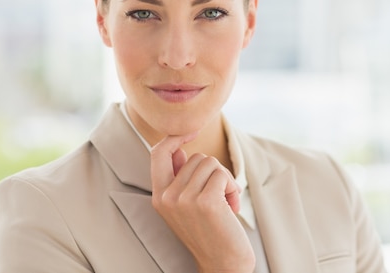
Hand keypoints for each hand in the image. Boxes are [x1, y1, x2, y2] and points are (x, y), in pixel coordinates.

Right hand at [151, 134, 254, 272]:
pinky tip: (232, 208)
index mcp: (159, 195)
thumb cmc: (209, 230)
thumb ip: (179, 177)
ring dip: (225, 180)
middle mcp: (166, 197)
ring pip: (211, 163)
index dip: (175, 137)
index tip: (193, 130)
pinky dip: (232, 188)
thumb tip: (179, 148)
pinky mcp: (205, 201)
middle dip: (214, 171)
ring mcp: (184, 199)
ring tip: (225, 202)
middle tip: (219, 194)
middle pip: (196, 157)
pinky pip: (222, 174)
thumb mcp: (186, 203)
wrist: (223, 263)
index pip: (158, 153)